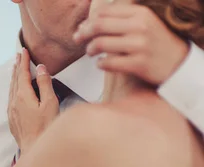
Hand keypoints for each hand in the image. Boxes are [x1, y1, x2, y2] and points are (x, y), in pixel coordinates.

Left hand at [8, 48, 59, 152]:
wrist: (33, 148)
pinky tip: (15, 89)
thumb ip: (45, 84)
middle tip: (19, 55)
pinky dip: (13, 88)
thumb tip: (41, 68)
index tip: (24, 50)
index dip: (24, 61)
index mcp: (23, 95)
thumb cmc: (45, 128)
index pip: (23, 73)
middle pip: (15, 79)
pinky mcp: (12, 118)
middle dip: (17, 66)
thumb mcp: (50, 103)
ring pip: (12, 88)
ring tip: (16, 68)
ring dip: (14, 76)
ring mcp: (12, 110)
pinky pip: (11, 97)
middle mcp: (14, 101)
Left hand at [73, 4, 188, 84]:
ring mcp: (140, 45)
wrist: (179, 64)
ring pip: (100, 44)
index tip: (82, 28)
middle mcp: (140, 26)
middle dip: (83, 33)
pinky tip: (101, 64)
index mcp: (140, 13)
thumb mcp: (144, 23)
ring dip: (90, 49)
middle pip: (98, 26)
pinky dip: (100, 64)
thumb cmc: (156, 43)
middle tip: (78, 39)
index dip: (88, 20)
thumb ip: (121, 19)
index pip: (104, 12)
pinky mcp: (138, 64)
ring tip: (91, 52)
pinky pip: (108, 63)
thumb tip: (86, 24)